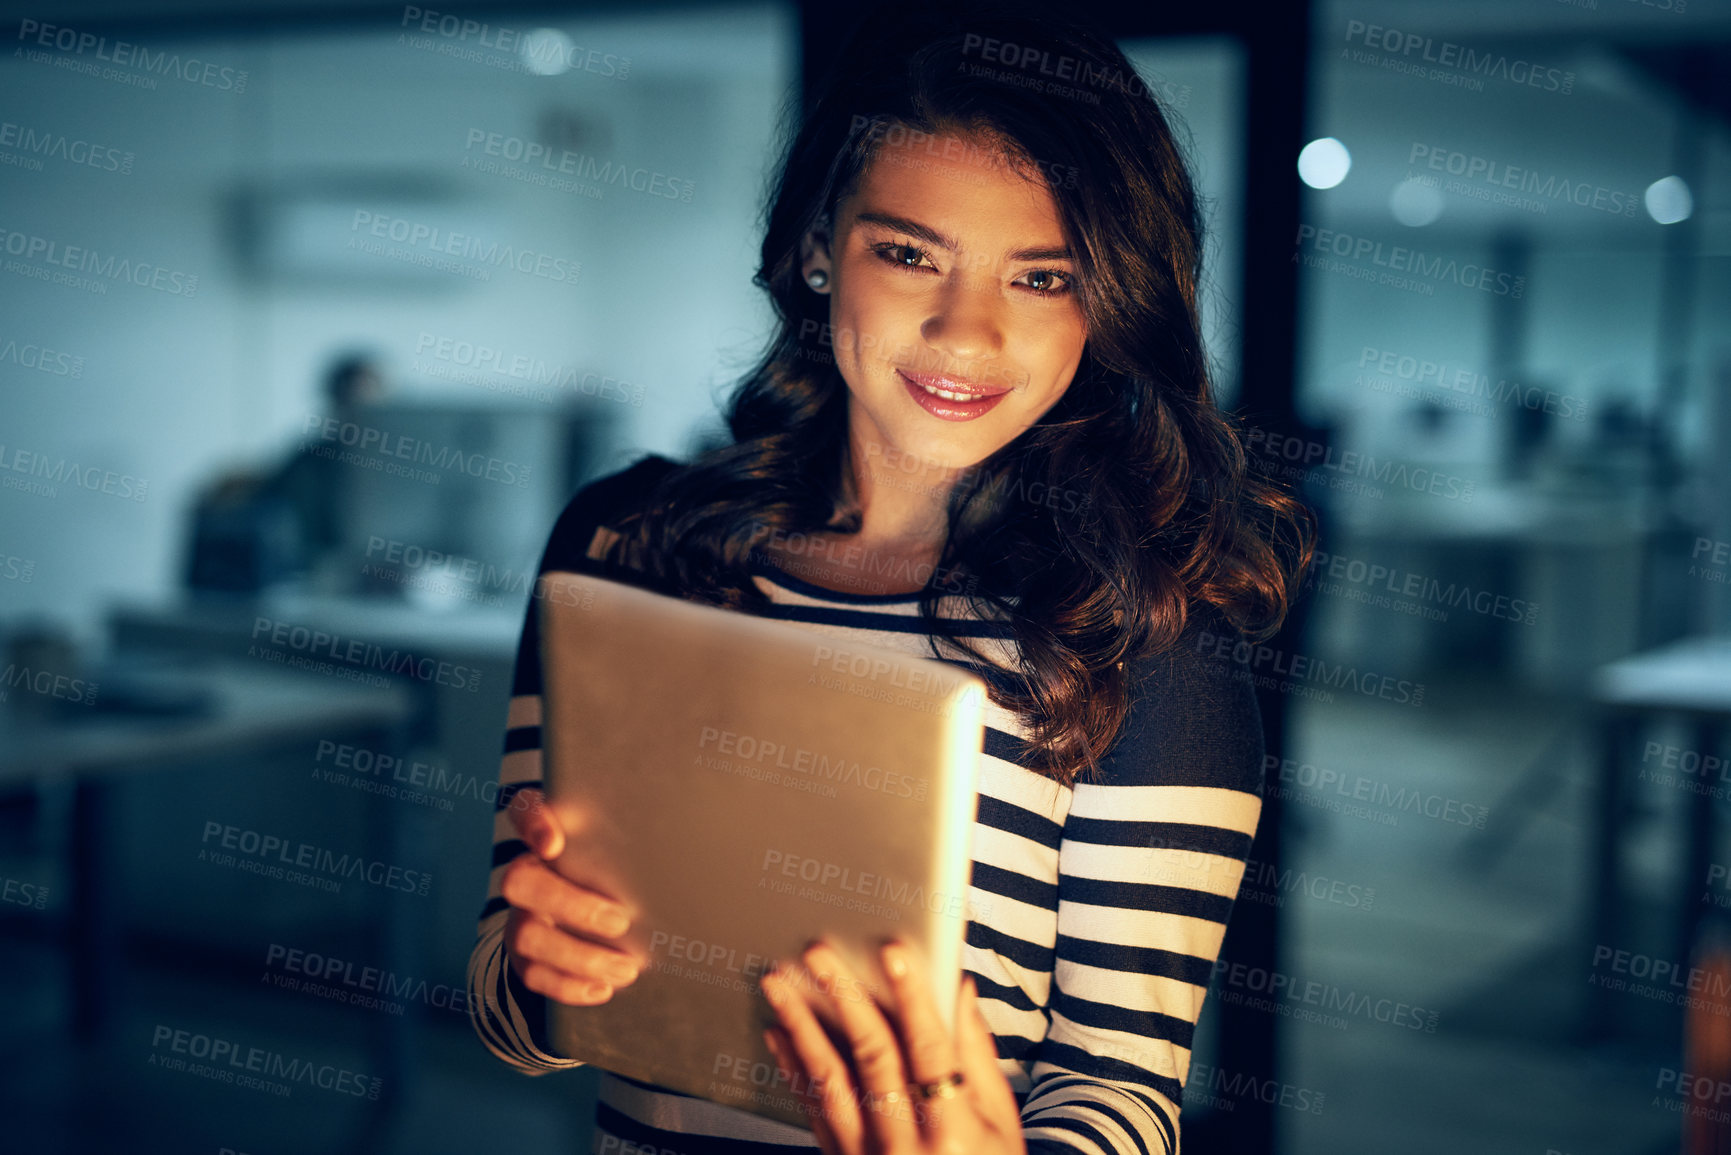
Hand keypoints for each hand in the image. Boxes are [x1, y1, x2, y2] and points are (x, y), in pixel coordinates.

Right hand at [498, 786, 643, 1004]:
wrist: (600, 905)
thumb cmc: (623, 865)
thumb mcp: (629, 842)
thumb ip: (642, 833)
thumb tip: (699, 837)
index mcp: (549, 831)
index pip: (525, 810)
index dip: (533, 825)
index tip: (555, 844)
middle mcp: (527, 870)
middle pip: (519, 881)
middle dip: (571, 905)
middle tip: (622, 921)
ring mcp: (521, 914)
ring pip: (525, 935)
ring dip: (580, 957)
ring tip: (628, 968)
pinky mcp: (524, 953)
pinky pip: (532, 974)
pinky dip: (569, 986)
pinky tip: (604, 988)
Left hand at [760, 940, 1025, 1154]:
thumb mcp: (1001, 1124)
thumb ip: (977, 1054)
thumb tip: (959, 988)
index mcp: (953, 1132)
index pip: (929, 1048)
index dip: (911, 996)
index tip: (893, 952)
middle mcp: (905, 1147)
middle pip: (872, 1055)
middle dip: (842, 996)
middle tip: (817, 954)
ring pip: (829, 1080)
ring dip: (800, 1025)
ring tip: (779, 985)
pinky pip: (812, 1110)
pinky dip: (794, 1067)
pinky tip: (780, 1033)